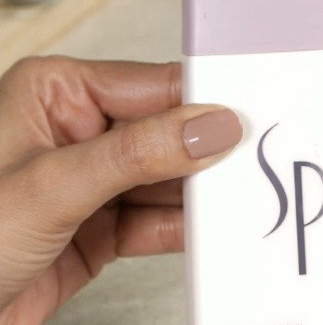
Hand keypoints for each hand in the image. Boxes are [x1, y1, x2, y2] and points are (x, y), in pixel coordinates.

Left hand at [0, 55, 241, 324]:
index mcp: (54, 93)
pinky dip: (186, 233)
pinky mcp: (96, 233)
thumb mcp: (53, 187)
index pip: (150, 87)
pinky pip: (154, 225)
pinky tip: (216, 237)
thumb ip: (137, 155)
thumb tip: (209, 127)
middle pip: (166, 135)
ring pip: (165, 183)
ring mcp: (88, 186)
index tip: (257, 120)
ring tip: (249, 207)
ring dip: (203, 199)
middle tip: (266, 169)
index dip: (205, 105)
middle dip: (211, 156)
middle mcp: (74, 133)